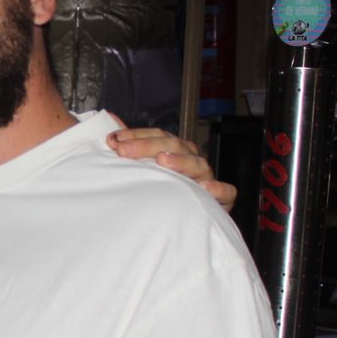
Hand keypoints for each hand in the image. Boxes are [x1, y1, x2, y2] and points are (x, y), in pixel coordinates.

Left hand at [107, 127, 236, 212]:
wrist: (186, 219)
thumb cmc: (163, 190)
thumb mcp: (145, 168)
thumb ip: (131, 145)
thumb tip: (111, 118)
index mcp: (175, 151)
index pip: (158, 136)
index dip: (136, 135)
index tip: (113, 140)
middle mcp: (191, 161)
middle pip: (174, 146)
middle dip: (147, 146)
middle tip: (124, 151)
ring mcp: (206, 178)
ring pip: (198, 165)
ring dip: (180, 161)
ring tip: (163, 160)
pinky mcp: (221, 199)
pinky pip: (225, 192)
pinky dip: (217, 189)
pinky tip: (205, 187)